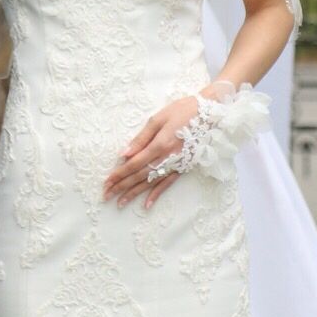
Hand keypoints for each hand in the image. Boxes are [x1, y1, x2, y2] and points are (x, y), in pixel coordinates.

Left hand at [103, 95, 199, 210]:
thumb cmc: (182, 111)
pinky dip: (156, 194)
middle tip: (106, 196)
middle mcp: (166, 159)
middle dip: (121, 186)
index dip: (119, 174)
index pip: (133, 164)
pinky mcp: (182, 168)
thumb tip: (124, 154)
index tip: (106, 182)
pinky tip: (147, 204)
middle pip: (139, 176)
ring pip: (151, 183)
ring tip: (120, 203)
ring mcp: (175, 165)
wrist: (210, 114)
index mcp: (158, 145)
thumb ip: (141, 138)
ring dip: (134, 193)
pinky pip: (167, 184)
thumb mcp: (158, 119)